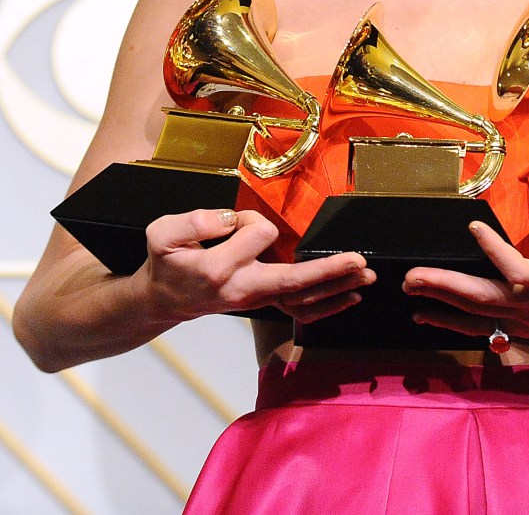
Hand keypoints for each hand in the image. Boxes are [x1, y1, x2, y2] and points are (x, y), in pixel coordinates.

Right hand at [135, 209, 373, 324]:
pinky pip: (300, 310)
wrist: (164, 298)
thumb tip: (227, 220)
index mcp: (219, 269)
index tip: (234, 221)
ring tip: (365, 277)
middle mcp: (243, 290)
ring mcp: (256, 301)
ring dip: (336, 288)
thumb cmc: (167, 262)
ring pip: (303, 300)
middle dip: (328, 272)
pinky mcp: (263, 303)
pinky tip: (351, 297)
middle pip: (294, 282)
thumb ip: (193, 223)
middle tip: (358, 262)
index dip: (251, 219)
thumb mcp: (162, 234)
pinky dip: (328, 305)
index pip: (257, 234)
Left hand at [403, 220, 528, 341]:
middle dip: (446, 288)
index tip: (474, 227)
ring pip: (479, 314)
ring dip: (441, 304)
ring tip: (410, 291)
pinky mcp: (525, 325)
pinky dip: (453, 321)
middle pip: (485, 298)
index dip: (494, 252)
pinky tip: (427, 315)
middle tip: (412, 277)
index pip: (519, 271)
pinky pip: (483, 325)